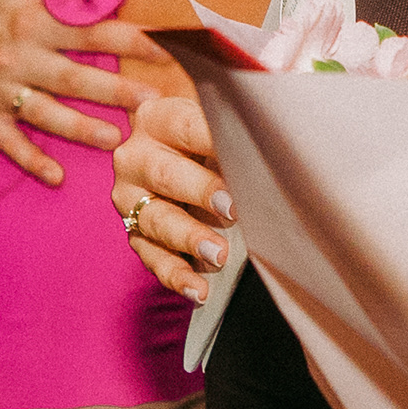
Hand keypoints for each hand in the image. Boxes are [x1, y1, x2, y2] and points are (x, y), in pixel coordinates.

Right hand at [0, 0, 155, 184]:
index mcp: (35, 19)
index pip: (90, 32)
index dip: (128, 41)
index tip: (164, 50)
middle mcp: (19, 54)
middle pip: (71, 78)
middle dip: (112, 92)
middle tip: (149, 103)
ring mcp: (2, 87)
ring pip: (44, 112)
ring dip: (79, 129)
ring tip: (115, 141)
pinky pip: (8, 141)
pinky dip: (30, 160)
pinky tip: (57, 177)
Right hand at [113, 94, 233, 300]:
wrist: (182, 155)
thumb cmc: (211, 136)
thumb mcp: (220, 122)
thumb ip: (238, 124)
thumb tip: (277, 136)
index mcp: (157, 119)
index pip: (185, 127)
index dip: (213, 142)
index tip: (244, 157)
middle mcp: (135, 157)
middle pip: (165, 175)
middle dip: (200, 192)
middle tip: (232, 209)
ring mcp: (130, 199)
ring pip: (155, 219)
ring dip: (188, 238)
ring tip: (220, 255)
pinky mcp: (135, 234)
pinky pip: (152, 257)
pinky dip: (176, 275)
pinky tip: (199, 290)